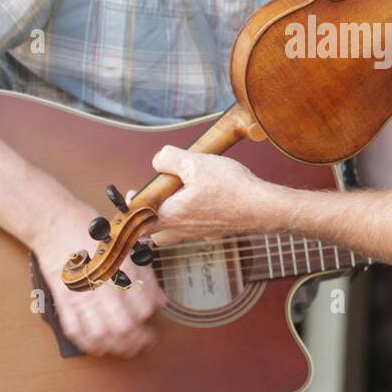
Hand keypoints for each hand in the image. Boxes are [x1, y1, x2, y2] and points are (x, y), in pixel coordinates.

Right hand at [33, 198, 167, 358]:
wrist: (57, 225)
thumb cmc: (93, 232)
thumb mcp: (129, 247)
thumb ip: (146, 277)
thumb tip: (160, 301)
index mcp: (122, 270)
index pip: (143, 307)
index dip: (150, 318)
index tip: (152, 322)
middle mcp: (103, 286)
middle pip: (123, 327)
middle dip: (137, 341)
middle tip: (144, 344)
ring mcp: (82, 296)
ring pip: (101, 334)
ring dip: (115, 347)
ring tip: (125, 349)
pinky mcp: (64, 301)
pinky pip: (75, 330)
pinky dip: (88, 343)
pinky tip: (98, 346)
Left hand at [141, 146, 272, 245]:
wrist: (262, 207)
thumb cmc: (230, 188)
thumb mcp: (194, 163)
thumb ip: (168, 158)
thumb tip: (157, 160)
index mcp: (171, 215)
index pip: (137, 222)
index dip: (129, 210)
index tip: (130, 195)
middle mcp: (183, 229)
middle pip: (154, 233)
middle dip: (149, 218)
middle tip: (154, 198)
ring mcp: (200, 233)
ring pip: (175, 232)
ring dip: (171, 217)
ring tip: (179, 196)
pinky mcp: (215, 231)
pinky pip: (196, 227)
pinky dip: (194, 216)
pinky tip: (206, 198)